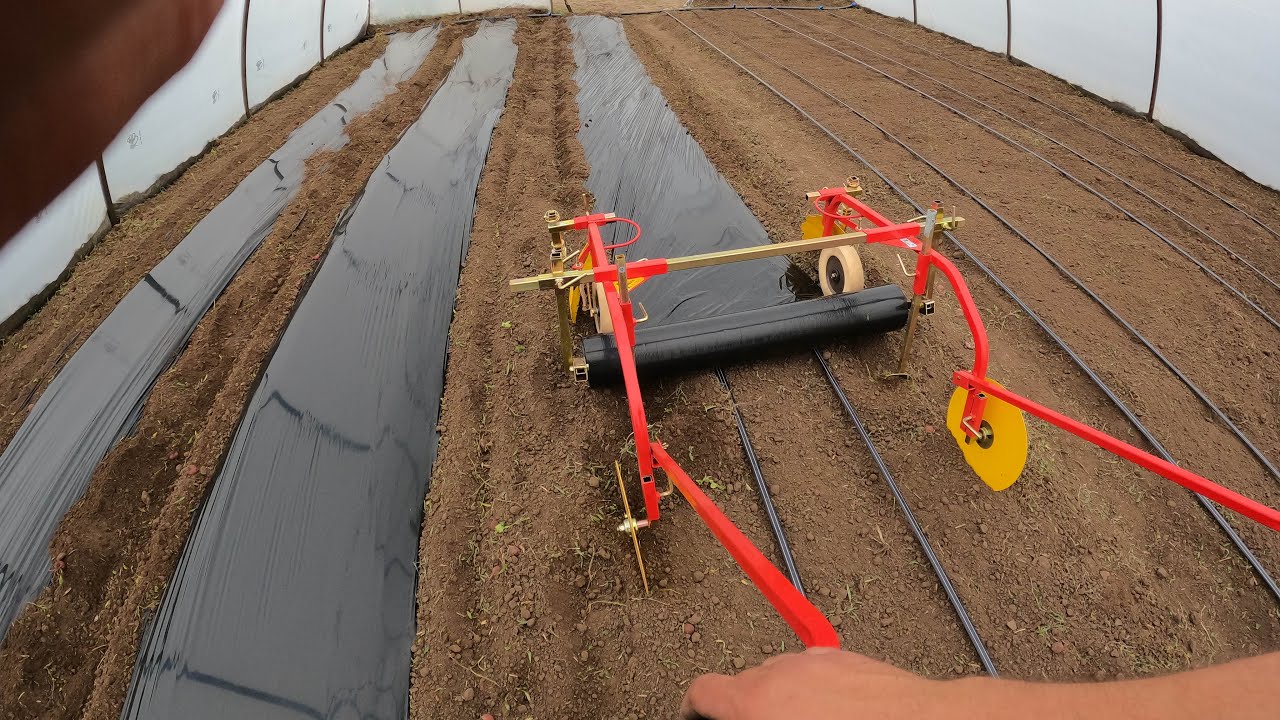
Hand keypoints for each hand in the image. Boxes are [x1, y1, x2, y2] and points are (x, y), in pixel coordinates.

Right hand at [680, 647, 961, 719]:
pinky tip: (829, 717)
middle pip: (740, 684)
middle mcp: (780, 673)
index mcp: (755, 701)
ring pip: (778, 677)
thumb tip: (730, 714)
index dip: (693, 708)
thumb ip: (747, 718)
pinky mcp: (844, 660)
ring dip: (778, 701)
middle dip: (743, 710)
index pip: (702, 692)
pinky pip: (812, 672)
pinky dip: (811, 693)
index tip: (695, 717)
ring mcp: (813, 662)